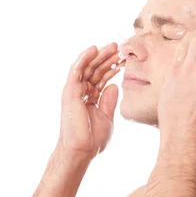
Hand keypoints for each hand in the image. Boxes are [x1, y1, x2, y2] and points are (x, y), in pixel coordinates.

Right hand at [59, 43, 125, 159]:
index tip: (125, 60)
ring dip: (99, 55)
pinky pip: (76, 70)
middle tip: (121, 47)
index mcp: (91, 98)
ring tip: (112, 46)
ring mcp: (75, 91)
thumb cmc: (91, 139)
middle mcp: (82, 92)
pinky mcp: (70, 91)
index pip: (102, 78)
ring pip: (87, 67)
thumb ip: (109, 101)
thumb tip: (114, 85)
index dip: (113, 68)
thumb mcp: (107, 117)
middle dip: (108, 58)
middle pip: (95, 70)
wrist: (81, 150)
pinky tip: (93, 49)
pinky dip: (84, 58)